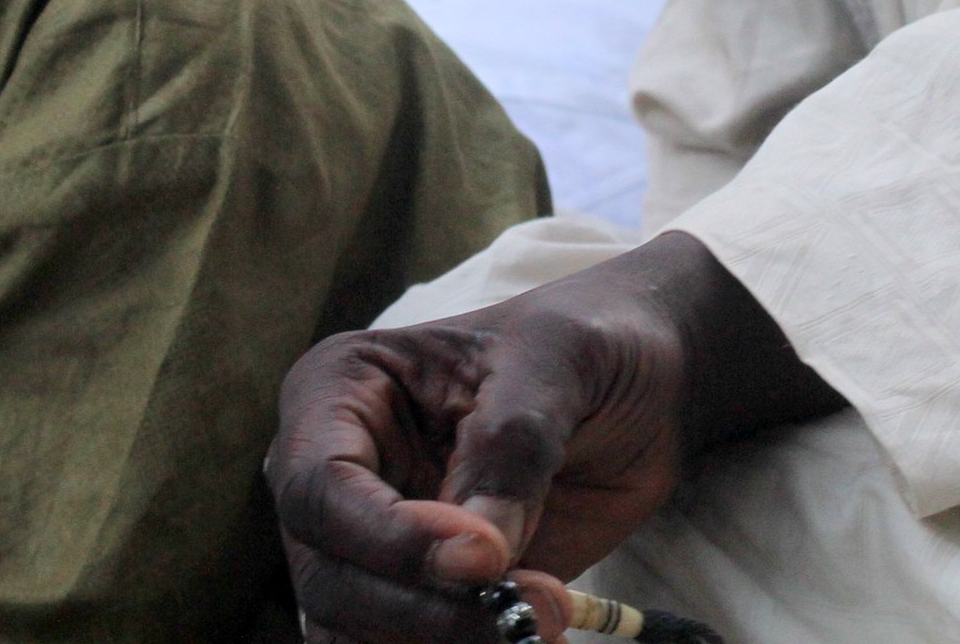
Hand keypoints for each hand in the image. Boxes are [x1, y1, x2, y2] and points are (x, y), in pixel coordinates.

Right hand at [267, 232, 841, 642]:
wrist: (640, 385)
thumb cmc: (584, 343)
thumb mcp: (556, 362)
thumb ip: (509, 447)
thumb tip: (477, 556)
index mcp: (341, 390)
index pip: (319, 484)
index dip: (389, 536)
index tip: (484, 553)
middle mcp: (339, 475)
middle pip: (327, 576)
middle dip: (424, 609)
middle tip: (529, 608)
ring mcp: (374, 543)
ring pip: (352, 632)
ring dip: (445, 641)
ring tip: (546, 615)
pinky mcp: (421, 596)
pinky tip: (530, 632)